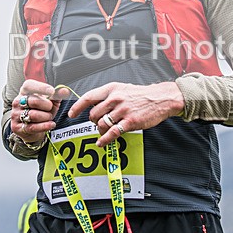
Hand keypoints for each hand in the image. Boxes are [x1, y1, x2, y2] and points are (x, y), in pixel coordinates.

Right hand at [11, 80, 70, 144]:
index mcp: (24, 92)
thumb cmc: (41, 112)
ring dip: (46, 117)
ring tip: (49, 117)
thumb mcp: (51, 102)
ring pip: (33, 115)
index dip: (41, 87)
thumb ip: (57, 96)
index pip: (29, 85)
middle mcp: (18, 102)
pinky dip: (45, 126)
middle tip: (50, 108)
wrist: (32, 130)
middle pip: (34, 101)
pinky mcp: (17, 127)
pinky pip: (33, 127)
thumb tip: (65, 91)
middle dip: (47, 106)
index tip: (52, 91)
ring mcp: (16, 114)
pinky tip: (51, 124)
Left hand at [67, 82, 184, 146]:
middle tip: (99, 123)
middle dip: (93, 122)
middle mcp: (115, 99)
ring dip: (100, 130)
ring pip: (101, 124)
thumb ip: (108, 96)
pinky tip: (102, 143)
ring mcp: (122, 110)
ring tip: (105, 131)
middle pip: (93, 114)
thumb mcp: (122, 89)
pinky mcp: (130, 122)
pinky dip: (104, 140)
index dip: (78, 107)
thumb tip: (93, 106)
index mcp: (112, 89)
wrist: (161, 98)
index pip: (89, 97)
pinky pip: (112, 133)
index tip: (71, 114)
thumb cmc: (141, 95)